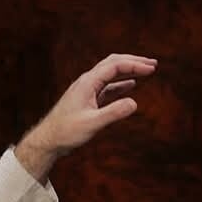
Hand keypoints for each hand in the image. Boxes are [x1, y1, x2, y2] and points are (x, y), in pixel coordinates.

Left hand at [14, 53, 157, 180]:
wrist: (48, 140)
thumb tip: (134, 103)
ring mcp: (87, 90)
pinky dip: (121, 83)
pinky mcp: (88, 99)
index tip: (151, 69)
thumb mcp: (92, 123)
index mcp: (88, 83)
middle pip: (113, 63)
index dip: (134, 65)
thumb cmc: (66, 132)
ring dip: (128, 70)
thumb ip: (113, 113)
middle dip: (133, 61)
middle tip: (153, 64)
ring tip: (146, 70)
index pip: (114, 66)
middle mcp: (87, 82)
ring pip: (110, 73)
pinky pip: (108, 86)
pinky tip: (131, 85)